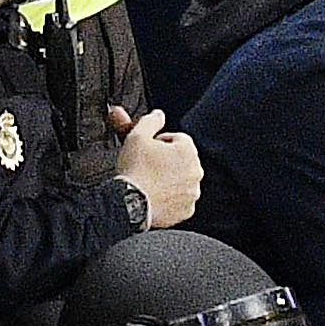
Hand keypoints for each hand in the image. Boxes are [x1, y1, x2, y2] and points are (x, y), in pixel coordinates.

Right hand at [107, 106, 202, 225]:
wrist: (128, 204)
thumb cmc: (134, 170)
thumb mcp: (137, 136)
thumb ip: (150, 121)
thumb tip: (158, 114)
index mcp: (188, 151)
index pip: (176, 139)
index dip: (158, 143)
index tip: (146, 150)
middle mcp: (196, 171)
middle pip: (179, 160)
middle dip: (164, 161)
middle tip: (145, 167)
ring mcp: (192, 192)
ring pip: (179, 180)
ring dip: (167, 179)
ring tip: (148, 182)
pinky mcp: (186, 211)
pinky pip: (178, 201)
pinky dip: (168, 199)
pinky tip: (153, 197)